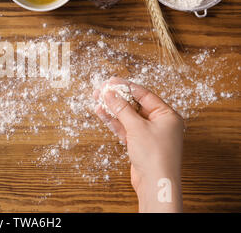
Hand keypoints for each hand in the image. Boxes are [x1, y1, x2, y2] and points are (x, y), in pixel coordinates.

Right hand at [93, 77, 183, 212]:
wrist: (155, 184)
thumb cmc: (155, 156)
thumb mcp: (137, 127)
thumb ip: (122, 109)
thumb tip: (110, 94)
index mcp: (167, 114)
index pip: (144, 95)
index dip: (126, 87)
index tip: (111, 81)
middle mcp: (159, 122)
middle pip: (135, 104)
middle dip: (117, 98)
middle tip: (102, 90)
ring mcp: (148, 133)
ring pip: (127, 116)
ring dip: (112, 109)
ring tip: (98, 99)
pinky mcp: (139, 143)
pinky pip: (125, 127)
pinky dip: (114, 121)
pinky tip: (102, 113)